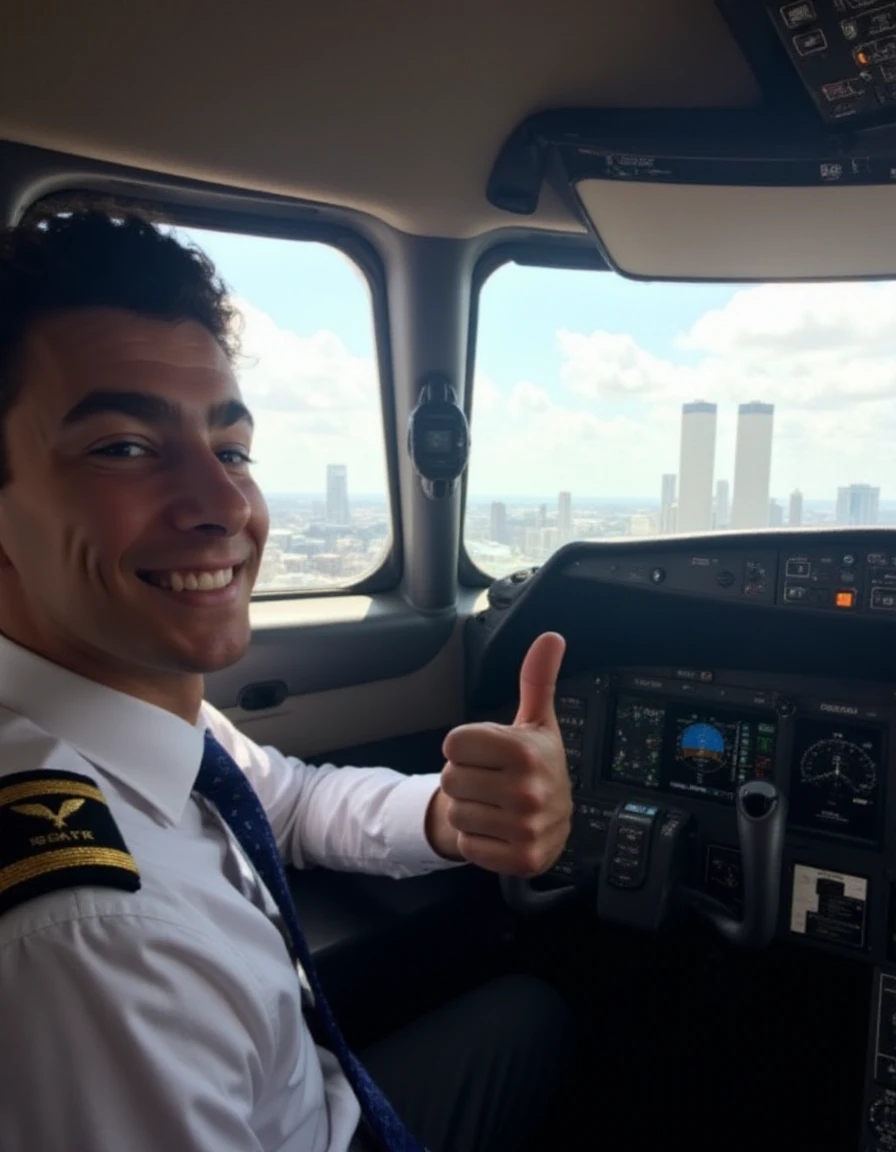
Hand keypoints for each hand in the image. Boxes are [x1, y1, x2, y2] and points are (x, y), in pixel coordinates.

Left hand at [429, 632, 572, 876]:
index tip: (489, 753)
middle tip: (492, 781)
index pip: (453, 743)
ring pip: (455, 812)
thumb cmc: (537, 765)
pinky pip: (468, 844)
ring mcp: (526, 827)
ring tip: (495, 805)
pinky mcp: (521, 860)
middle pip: (450, 778)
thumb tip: (551, 637)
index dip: (466, 747)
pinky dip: (477, 840)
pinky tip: (499, 829)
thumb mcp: (537, 721)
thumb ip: (537, 679)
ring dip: (470, 810)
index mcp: (526, 750)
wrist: (554, 822)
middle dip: (466, 779)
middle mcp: (529, 790)